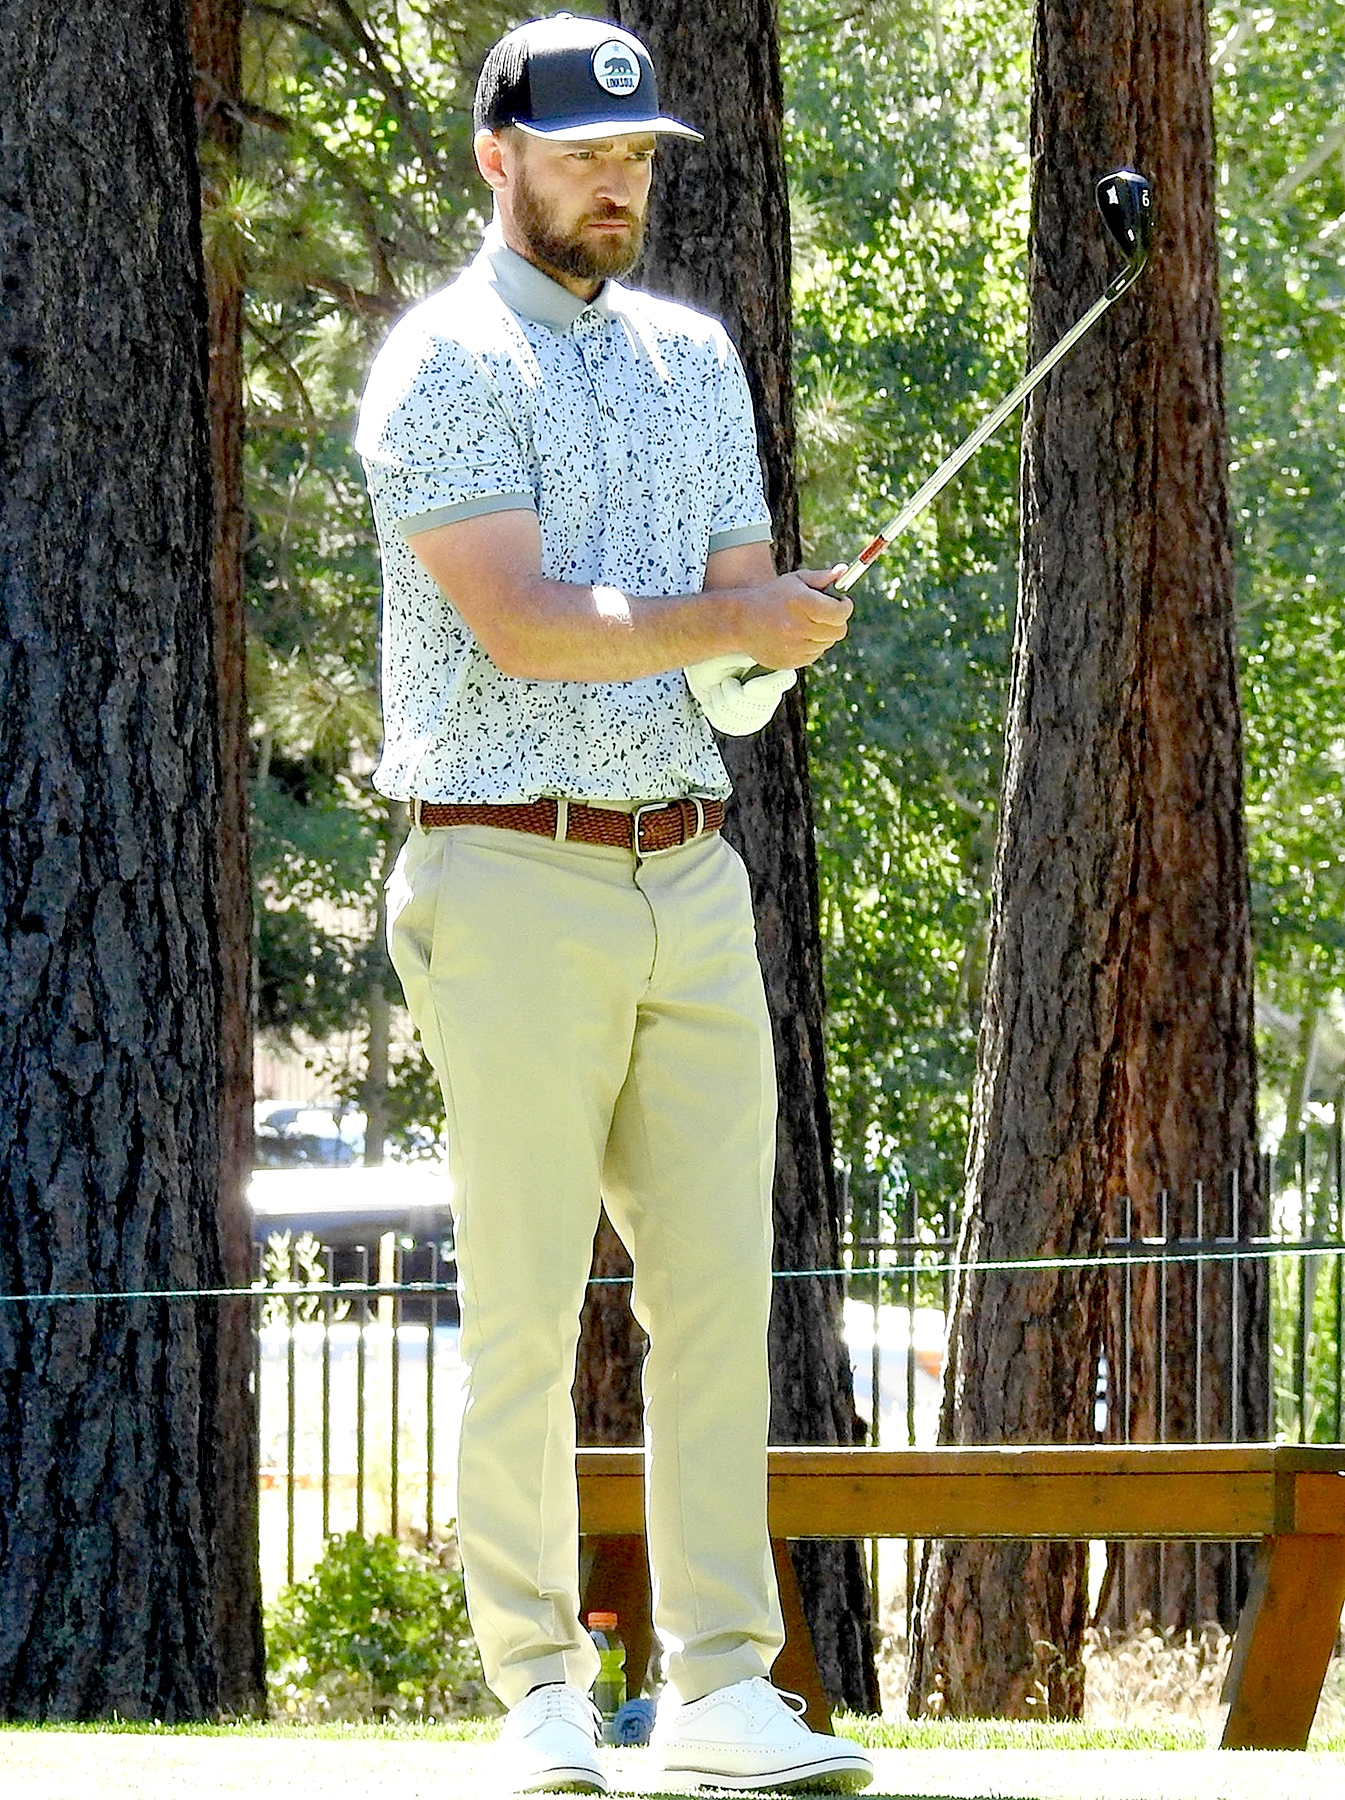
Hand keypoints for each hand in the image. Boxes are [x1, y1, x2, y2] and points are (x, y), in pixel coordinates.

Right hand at [733, 565, 850, 670]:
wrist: (741, 621)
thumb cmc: (771, 596)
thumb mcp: (795, 581)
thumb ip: (821, 577)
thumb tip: (843, 571)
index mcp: (802, 603)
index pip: (840, 613)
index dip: (845, 606)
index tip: (842, 602)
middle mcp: (799, 627)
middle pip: (838, 631)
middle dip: (837, 621)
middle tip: (827, 613)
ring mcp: (795, 647)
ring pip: (827, 644)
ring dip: (823, 634)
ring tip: (806, 623)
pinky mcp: (791, 662)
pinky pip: (814, 655)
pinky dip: (812, 646)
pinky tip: (797, 635)